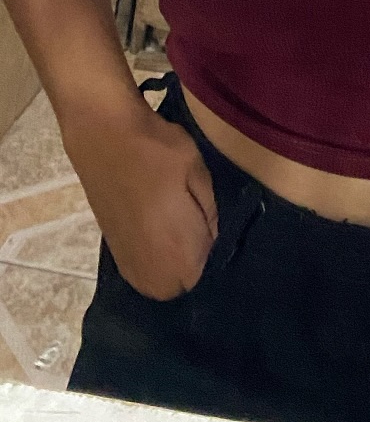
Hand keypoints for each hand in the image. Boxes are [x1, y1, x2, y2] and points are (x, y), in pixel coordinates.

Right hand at [65, 101, 217, 299]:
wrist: (104, 139)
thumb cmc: (158, 152)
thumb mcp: (199, 174)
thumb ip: (210, 214)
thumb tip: (212, 238)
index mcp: (176, 257)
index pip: (207, 274)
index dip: (212, 249)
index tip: (212, 224)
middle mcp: (150, 273)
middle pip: (183, 283)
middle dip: (193, 258)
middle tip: (194, 219)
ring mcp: (128, 265)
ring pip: (161, 279)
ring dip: (172, 259)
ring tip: (174, 219)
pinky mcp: (113, 252)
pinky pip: (143, 269)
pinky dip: (154, 254)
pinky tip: (157, 224)